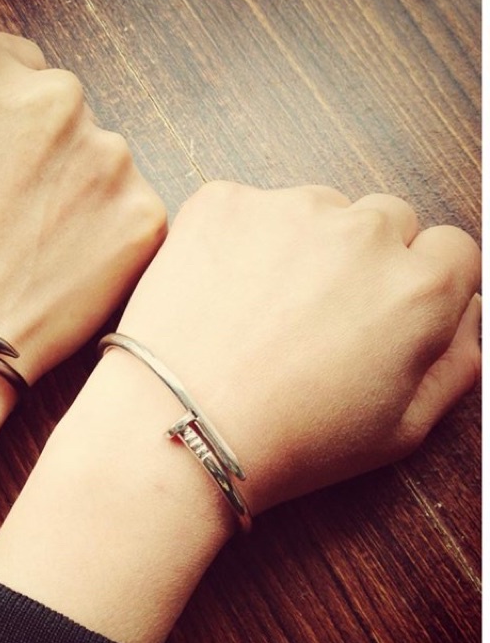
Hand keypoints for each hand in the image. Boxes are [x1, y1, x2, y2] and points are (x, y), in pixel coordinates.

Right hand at [0, 32, 164, 467]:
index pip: (17, 66)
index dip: (9, 121)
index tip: (5, 158)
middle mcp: (52, 96)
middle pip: (64, 114)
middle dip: (47, 154)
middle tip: (18, 216)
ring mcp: (106, 155)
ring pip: (103, 165)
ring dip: (82, 196)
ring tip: (39, 254)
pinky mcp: (142, 214)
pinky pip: (131, 215)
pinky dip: (110, 241)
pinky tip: (69, 273)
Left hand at [0, 180, 479, 642]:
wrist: (180, 427)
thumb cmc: (287, 440)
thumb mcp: (400, 430)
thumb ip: (453, 362)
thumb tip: (466, 314)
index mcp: (418, 287)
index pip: (449, 250)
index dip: (418, 283)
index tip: (382, 309)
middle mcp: (362, 232)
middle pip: (385, 222)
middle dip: (362, 260)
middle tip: (313, 315)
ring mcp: (288, 209)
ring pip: (316, 210)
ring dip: (300, 244)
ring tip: (257, 310)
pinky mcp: (224, 202)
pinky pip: (249, 208)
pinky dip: (240, 238)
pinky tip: (220, 292)